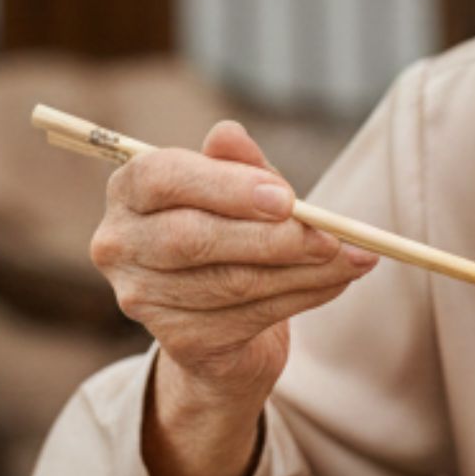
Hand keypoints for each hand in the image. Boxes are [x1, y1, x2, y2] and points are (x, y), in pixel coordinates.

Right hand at [91, 120, 377, 475]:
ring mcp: (143, 298)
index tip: (285, 197)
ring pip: (231, 282)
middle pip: (192, 238)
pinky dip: (305, 296)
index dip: (225, 187)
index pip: (161, 178)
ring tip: (354, 258)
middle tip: (332, 236)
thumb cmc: (231, 234)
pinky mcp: (180, 342)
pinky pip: (251, 316)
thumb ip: (240, 164)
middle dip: (272, 237)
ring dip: (304, 270)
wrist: (225, 324)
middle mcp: (120, 245)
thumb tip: (229, 133)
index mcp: (129, 191)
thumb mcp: (242, 189)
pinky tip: (337, 281)